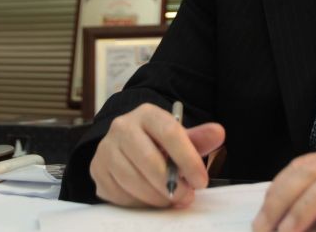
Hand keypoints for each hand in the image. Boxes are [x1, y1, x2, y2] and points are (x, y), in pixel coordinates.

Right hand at [89, 103, 225, 207]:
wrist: (128, 146)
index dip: (187, 159)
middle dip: (172, 184)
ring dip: (156, 197)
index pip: (169, 133)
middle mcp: (122, 126)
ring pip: (133, 180)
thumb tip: (219, 133)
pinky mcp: (97, 170)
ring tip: (171, 199)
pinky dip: (139, 202)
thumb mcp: (181, 138)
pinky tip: (150, 198)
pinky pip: (119, 194)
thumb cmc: (160, 143)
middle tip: (187, 196)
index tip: (201, 180)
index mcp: (147, 113)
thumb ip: (199, 138)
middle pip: (149, 160)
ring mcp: (106, 148)